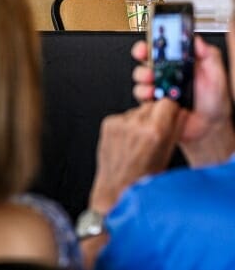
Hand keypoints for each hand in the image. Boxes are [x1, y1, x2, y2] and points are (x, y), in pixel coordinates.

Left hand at [88, 98, 184, 213]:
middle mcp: (135, 124)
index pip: (168, 102)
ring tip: (140, 141)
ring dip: (141, 120)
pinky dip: (127, 125)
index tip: (171, 115)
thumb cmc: (144, 176)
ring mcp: (119, 123)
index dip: (171, 109)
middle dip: (156, 115)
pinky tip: (128, 141)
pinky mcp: (108, 124)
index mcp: (155, 132)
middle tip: (155, 132)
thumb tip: (181, 112)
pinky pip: (123, 117)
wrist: (117, 186)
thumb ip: (176, 129)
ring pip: (137, 111)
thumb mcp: (168, 154)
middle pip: (152, 104)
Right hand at [131, 36, 234, 165]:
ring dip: (144, 79)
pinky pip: (140, 95)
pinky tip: (155, 99)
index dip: (153, 42)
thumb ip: (210, 57)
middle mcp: (167, 74)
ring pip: (140, 77)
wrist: (209, 129)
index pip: (162, 47)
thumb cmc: (215, 104)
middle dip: (142, 57)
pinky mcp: (152, 102)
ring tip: (154, 85)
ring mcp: (158, 88)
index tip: (151, 42)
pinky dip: (145, 96)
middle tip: (148, 63)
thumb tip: (197, 40)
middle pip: (145, 59)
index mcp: (180, 64)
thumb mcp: (218, 77)